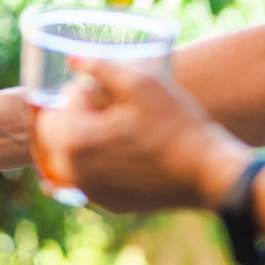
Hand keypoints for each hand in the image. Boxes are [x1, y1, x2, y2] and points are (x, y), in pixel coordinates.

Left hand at [35, 60, 252, 213]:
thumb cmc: (176, 124)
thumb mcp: (141, 84)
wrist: (208, 173)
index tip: (112, 92)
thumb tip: (72, 60)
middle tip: (108, 106)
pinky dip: (95, 163)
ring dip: (81, 139)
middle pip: (55, 133)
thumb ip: (100, 67)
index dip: (86, 90)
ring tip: (115, 128)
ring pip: (68, 157)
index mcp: (73, 140)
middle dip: (75, 114)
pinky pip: (87, 178)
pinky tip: (124, 153)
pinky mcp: (107, 204)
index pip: (62, 102)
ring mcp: (88, 193)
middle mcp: (71, 173)